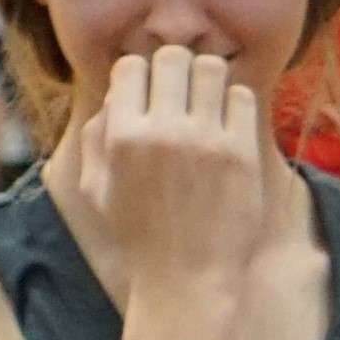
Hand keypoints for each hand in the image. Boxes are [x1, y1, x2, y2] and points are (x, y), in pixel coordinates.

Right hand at [58, 42, 275, 302]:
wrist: (187, 282)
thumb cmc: (140, 238)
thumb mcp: (97, 191)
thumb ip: (96, 137)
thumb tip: (116, 95)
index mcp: (123, 137)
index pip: (132, 66)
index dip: (141, 76)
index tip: (151, 95)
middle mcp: (163, 131)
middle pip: (173, 57)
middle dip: (176, 72)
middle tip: (183, 96)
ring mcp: (206, 141)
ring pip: (211, 68)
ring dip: (209, 82)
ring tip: (208, 106)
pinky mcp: (241, 153)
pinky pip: (242, 97)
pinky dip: (235, 104)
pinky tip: (228, 127)